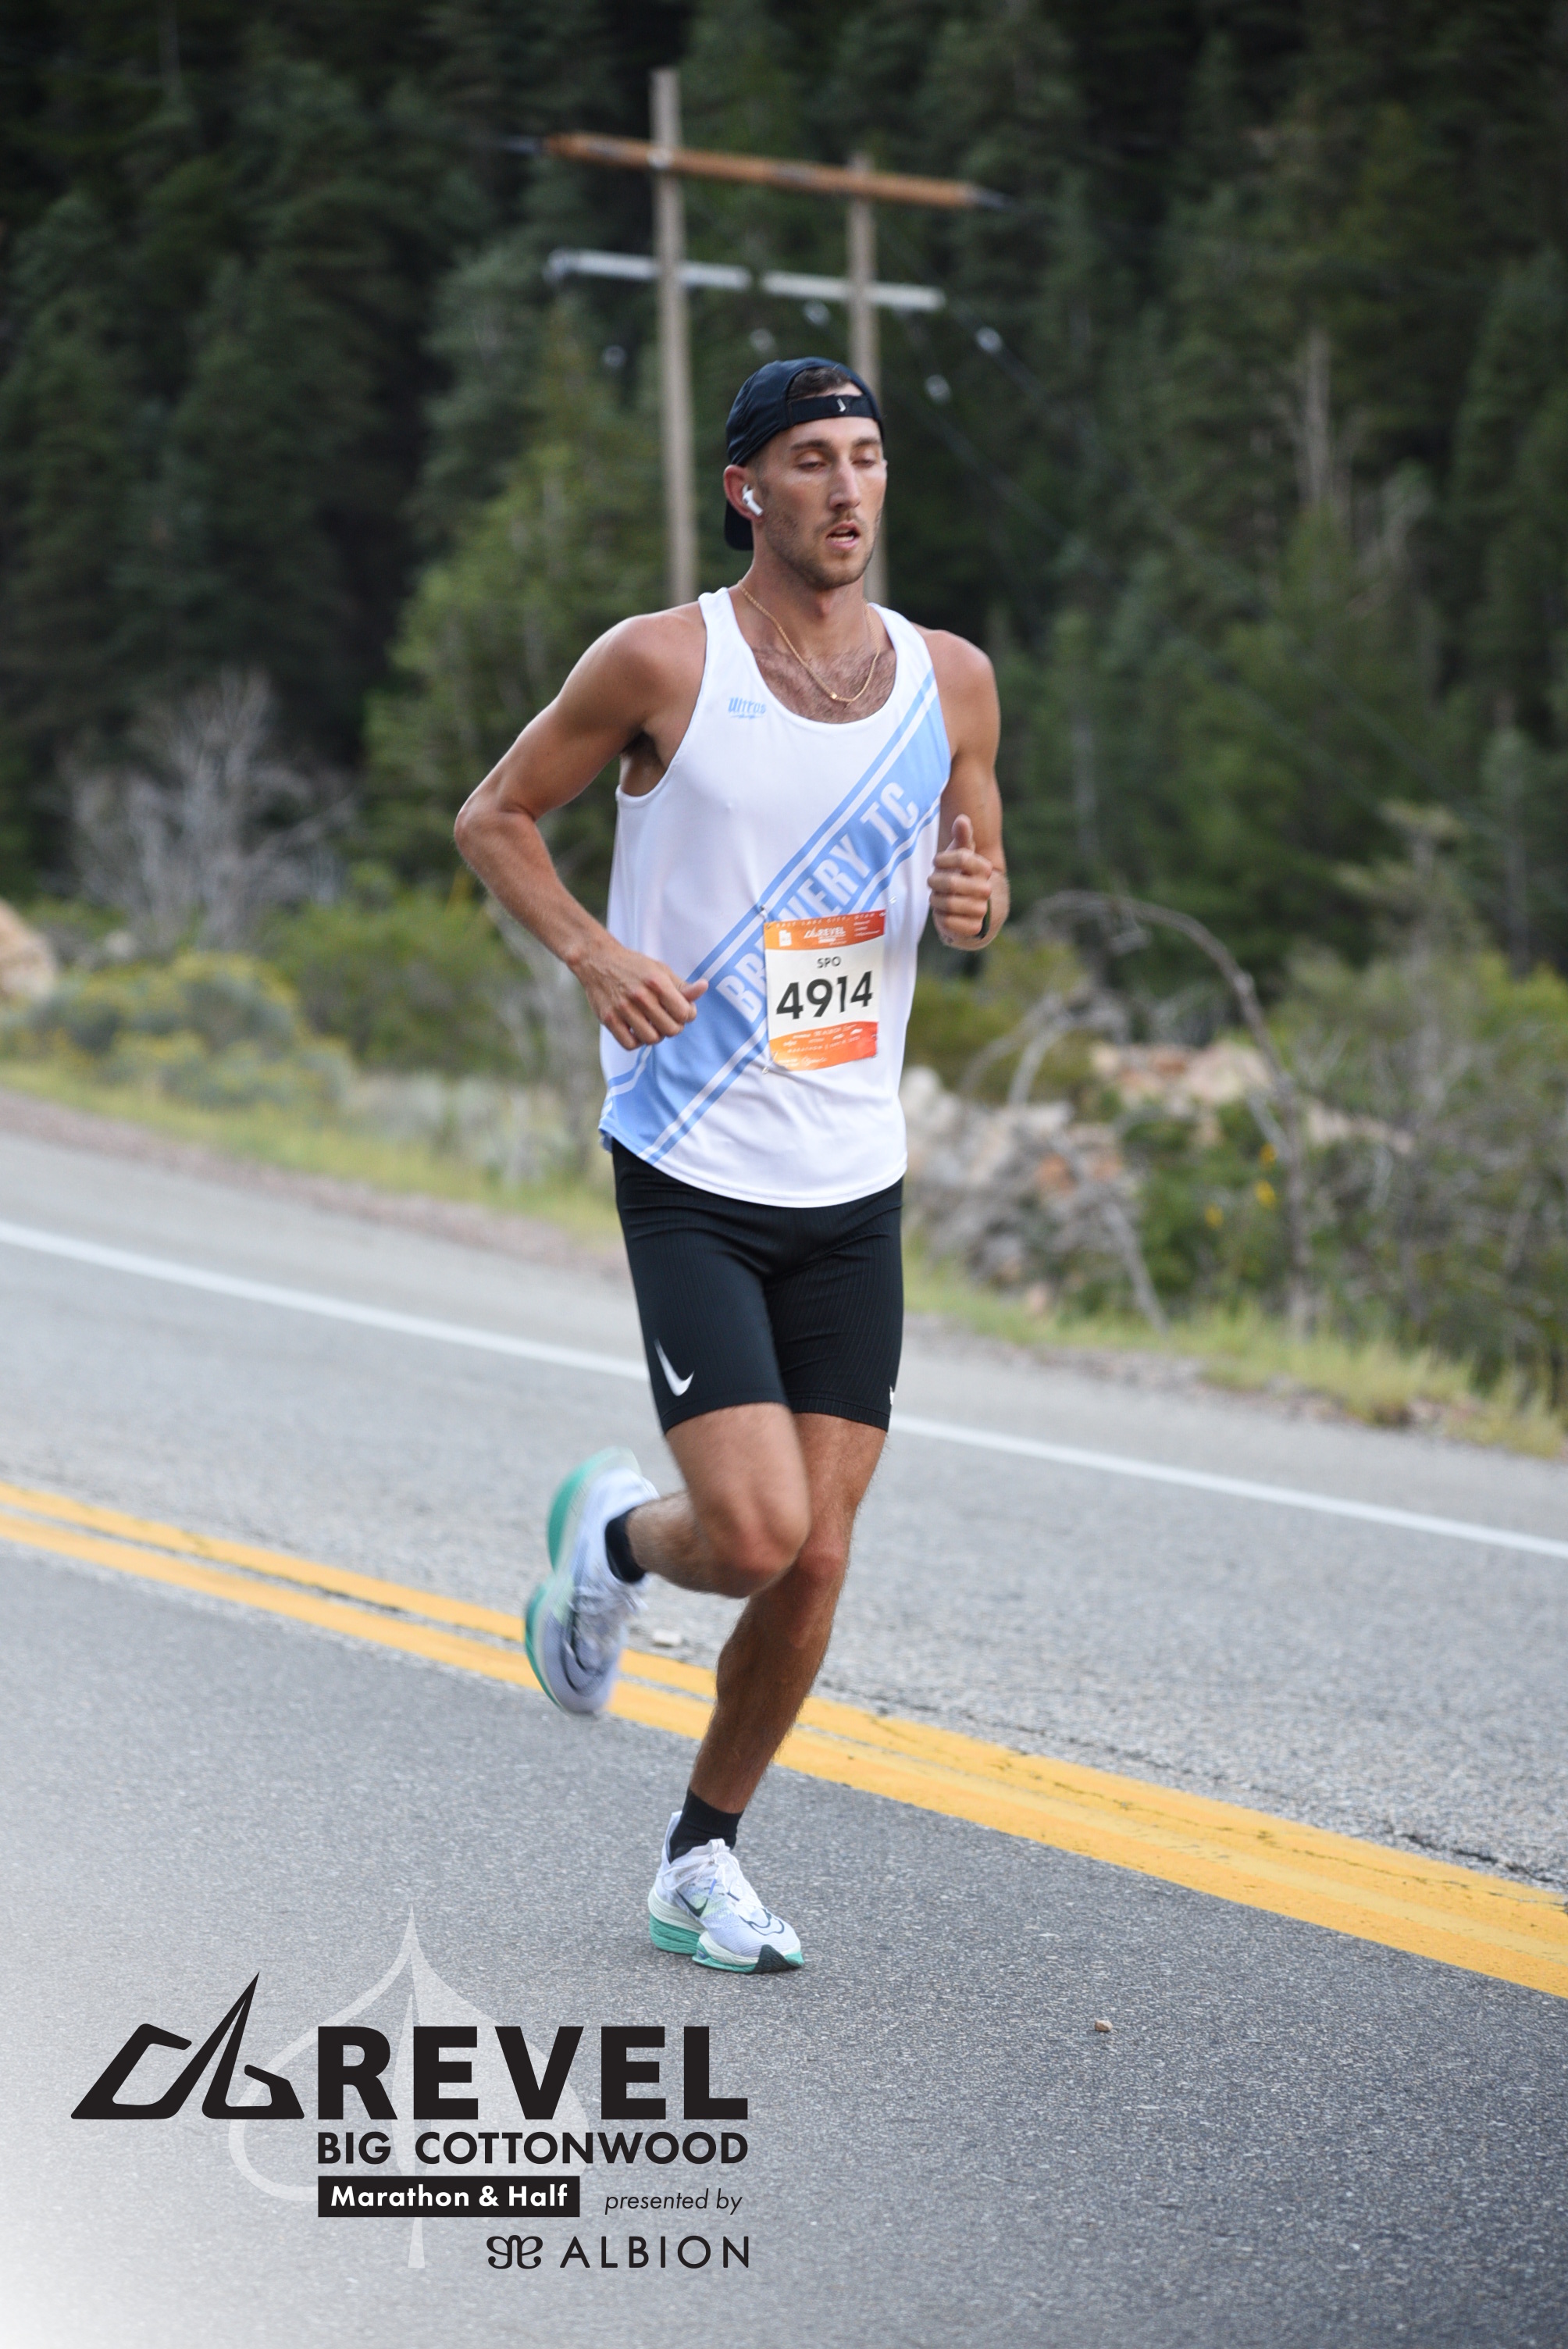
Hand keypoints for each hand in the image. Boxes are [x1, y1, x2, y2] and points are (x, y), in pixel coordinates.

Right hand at [572, 936, 706, 1049]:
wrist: (597, 960)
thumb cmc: (633, 966)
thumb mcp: (660, 970)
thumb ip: (682, 985)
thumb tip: (704, 987)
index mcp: (657, 982)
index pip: (685, 1013)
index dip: (687, 1015)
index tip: (680, 1010)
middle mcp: (640, 996)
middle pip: (671, 1029)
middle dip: (674, 1027)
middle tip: (667, 1018)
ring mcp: (623, 1008)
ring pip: (651, 1039)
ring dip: (656, 1035)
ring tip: (652, 1025)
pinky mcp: (608, 1019)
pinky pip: (629, 1044)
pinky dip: (637, 1042)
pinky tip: (637, 1030)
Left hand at [929, 813, 993, 942]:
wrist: (968, 907)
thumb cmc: (960, 875)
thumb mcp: (960, 855)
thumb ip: (962, 837)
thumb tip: (962, 819)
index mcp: (983, 869)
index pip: (963, 857)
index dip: (944, 858)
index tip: (936, 860)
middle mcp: (985, 889)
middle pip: (952, 883)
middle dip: (935, 882)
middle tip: (931, 881)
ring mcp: (981, 909)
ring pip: (949, 903)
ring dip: (936, 899)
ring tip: (935, 897)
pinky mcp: (973, 928)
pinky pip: (949, 922)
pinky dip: (940, 917)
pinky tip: (941, 912)